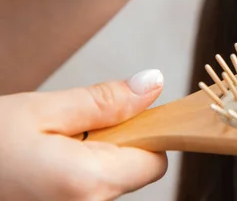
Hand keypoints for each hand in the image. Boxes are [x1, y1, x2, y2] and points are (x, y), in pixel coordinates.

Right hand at [0, 70, 166, 200]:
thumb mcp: (41, 110)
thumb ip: (104, 101)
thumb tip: (152, 85)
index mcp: (87, 185)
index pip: (155, 162)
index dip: (146, 133)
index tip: (123, 113)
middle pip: (134, 173)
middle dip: (118, 144)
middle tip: (74, 126)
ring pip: (110, 183)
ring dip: (97, 158)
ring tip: (53, 145)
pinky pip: (86, 192)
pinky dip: (78, 174)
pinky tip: (45, 163)